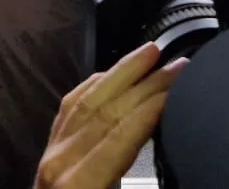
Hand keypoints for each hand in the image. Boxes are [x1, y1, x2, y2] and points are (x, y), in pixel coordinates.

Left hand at [34, 43, 187, 188]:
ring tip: (148, 53)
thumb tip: (159, 131)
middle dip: (145, 83)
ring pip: (86, 101)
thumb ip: (131, 166)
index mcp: (79, 183)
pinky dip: (93, 86)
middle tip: (175, 65)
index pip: (121, 133)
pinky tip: (109, 74)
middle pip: (107, 110)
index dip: (152, 104)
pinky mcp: (50, 151)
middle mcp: (60, 162)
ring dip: (121, 73)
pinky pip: (69, 108)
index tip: (179, 82)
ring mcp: (51, 154)